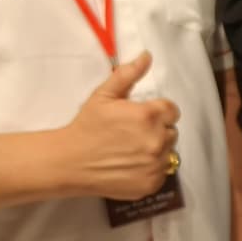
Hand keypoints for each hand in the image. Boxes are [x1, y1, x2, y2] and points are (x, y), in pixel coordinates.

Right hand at [63, 52, 179, 199]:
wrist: (69, 162)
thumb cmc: (86, 126)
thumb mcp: (104, 95)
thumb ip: (128, 74)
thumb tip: (147, 56)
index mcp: (149, 115)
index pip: (172, 111)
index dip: (158, 112)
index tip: (142, 117)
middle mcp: (157, 140)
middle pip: (172, 131)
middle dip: (157, 130)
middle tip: (133, 133)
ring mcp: (155, 164)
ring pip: (169, 152)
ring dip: (156, 150)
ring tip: (132, 150)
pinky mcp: (151, 183)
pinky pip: (162, 172)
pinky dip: (151, 169)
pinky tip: (131, 165)